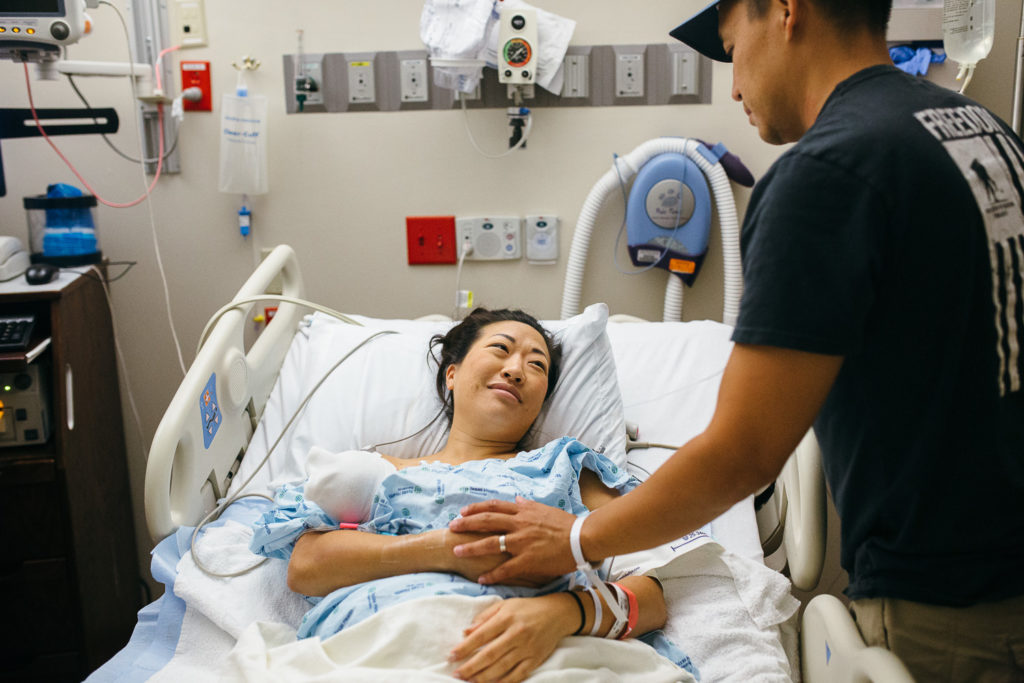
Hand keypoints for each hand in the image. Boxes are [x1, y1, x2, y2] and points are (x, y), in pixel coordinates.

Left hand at [449, 496, 577, 583]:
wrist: (582, 538)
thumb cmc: (566, 524)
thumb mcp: (545, 509)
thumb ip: (528, 504)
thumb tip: (516, 498)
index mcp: (523, 511)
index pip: (494, 506)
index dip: (476, 508)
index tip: (463, 512)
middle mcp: (519, 524)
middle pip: (487, 521)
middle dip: (467, 524)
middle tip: (452, 528)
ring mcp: (522, 542)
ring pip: (491, 543)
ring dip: (472, 547)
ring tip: (457, 551)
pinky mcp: (528, 559)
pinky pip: (506, 568)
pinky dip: (492, 574)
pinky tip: (482, 578)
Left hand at [449, 595, 575, 681]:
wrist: (557, 614)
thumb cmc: (527, 608)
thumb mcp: (505, 605)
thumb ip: (484, 617)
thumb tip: (465, 632)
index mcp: (507, 618)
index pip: (481, 635)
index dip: (464, 647)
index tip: (451, 656)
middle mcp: (516, 634)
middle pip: (489, 655)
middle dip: (470, 667)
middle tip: (456, 674)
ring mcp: (527, 649)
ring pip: (502, 668)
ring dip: (483, 677)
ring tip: (469, 681)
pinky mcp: (535, 659)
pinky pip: (518, 675)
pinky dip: (504, 682)